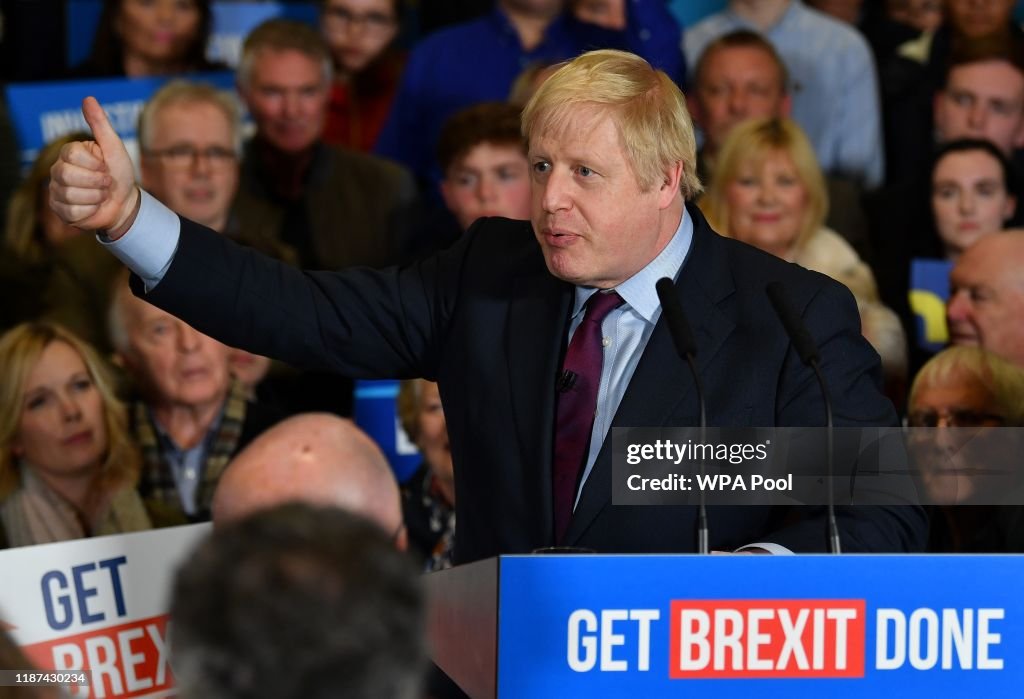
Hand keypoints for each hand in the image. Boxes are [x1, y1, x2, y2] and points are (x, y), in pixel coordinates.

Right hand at [49, 96, 139, 238]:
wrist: (126, 203)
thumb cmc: (119, 173)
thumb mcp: (114, 147)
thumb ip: (100, 124)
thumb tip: (88, 98)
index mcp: (70, 153)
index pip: (71, 154)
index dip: (95, 164)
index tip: (105, 167)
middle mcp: (58, 170)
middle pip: (66, 175)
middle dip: (96, 182)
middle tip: (106, 183)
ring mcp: (57, 191)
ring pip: (70, 194)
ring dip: (95, 197)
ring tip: (101, 195)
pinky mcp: (60, 210)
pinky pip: (72, 212)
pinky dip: (90, 211)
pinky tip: (94, 207)